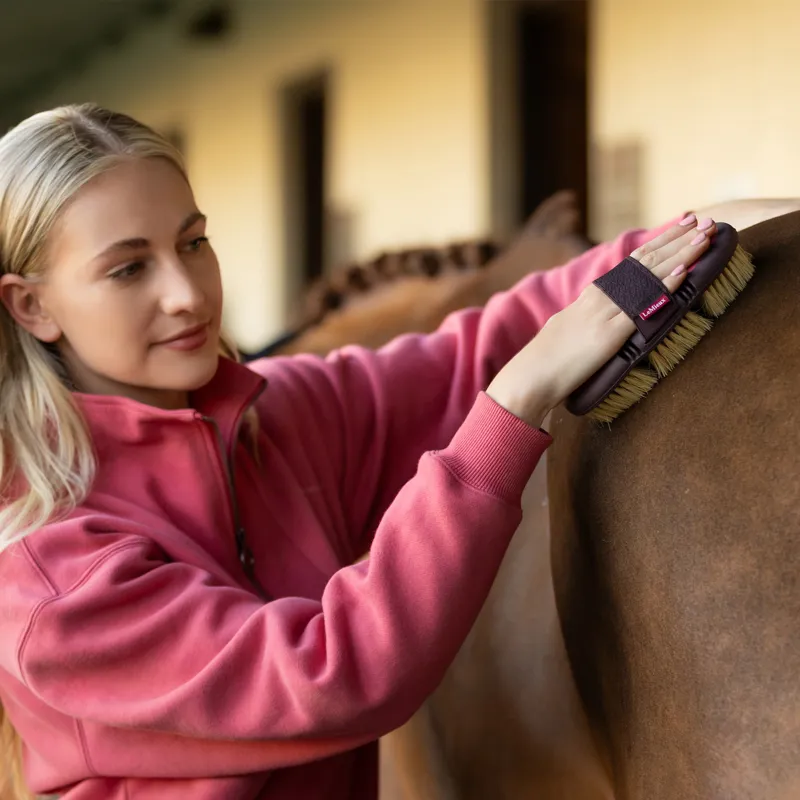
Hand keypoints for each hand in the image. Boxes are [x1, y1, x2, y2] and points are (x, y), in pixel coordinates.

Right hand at [486, 214, 717, 427]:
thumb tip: (616, 315)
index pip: (635, 260)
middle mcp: (603, 296)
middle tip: (707, 222)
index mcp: (595, 294)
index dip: (663, 240)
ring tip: (705, 237)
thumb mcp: (576, 327)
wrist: (533, 375)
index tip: (686, 224)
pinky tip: (682, 274)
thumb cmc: (553, 357)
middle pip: (646, 261)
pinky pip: (642, 306)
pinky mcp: (610, 334)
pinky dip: (663, 288)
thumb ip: (597, 316)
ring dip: (680, 255)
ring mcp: (606, 313)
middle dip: (678, 239)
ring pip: (649, 277)